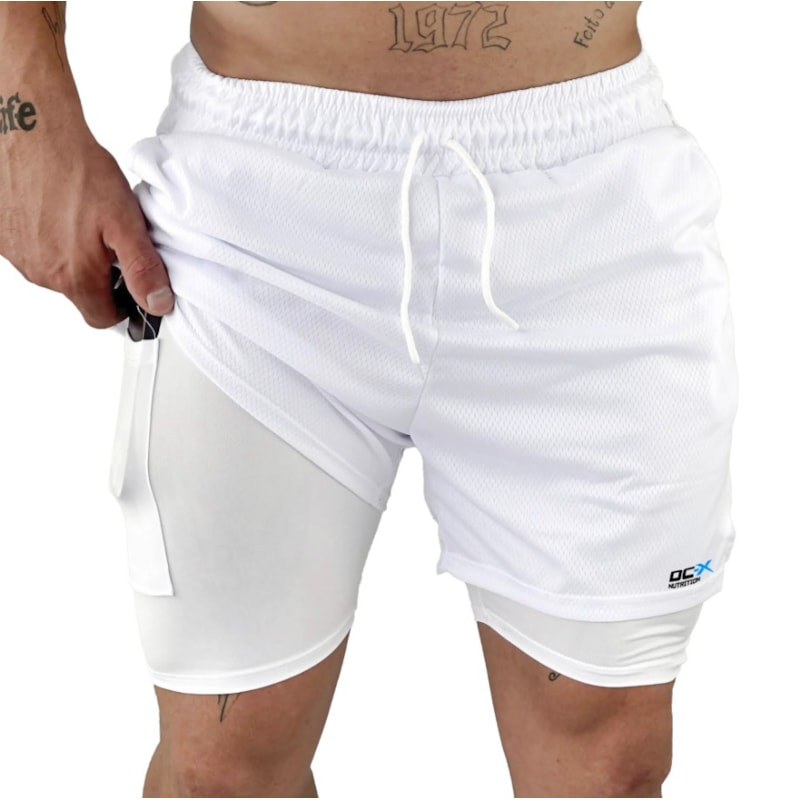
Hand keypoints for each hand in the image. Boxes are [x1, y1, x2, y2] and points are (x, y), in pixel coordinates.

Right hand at [0, 123, 173, 328]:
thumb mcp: (126, 222)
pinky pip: (31, 250)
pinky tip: (57, 210)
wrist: (31, 128)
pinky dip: (48, 237)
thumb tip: (158, 304)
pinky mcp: (2, 235)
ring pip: (55, 271)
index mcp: (73, 277)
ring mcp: (16, 254)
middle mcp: (39, 272)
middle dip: (100, 277)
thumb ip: (143, 269)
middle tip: (111, 241)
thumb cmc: (78, 169)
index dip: (122, 306)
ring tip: (84, 218)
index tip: (131, 286)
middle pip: (79, 294)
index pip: (102, 318)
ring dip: (73, 255)